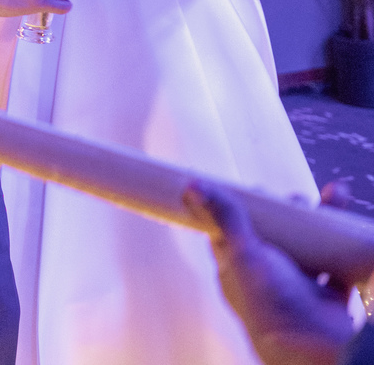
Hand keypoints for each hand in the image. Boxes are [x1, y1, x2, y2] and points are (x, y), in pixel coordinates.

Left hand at [182, 181, 356, 364]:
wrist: (313, 345)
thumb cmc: (270, 302)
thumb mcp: (244, 253)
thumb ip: (224, 219)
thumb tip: (191, 185)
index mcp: (235, 269)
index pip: (230, 233)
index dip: (240, 210)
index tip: (257, 191)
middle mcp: (263, 277)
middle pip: (271, 236)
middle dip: (285, 213)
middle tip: (294, 199)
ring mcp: (295, 286)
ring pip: (303, 246)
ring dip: (314, 223)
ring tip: (324, 201)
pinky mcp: (325, 295)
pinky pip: (334, 263)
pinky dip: (339, 241)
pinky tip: (340, 222)